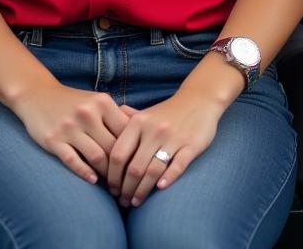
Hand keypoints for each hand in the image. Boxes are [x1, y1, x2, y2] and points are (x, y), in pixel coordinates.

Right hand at [13, 81, 129, 183]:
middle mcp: (87, 113)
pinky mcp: (54, 140)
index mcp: (102, 102)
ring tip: (113, 185)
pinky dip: (85, 172)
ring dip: (107, 174)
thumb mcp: (96, 101)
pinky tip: (93, 180)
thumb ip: (115, 115)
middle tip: (128, 181)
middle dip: (123, 167)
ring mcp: (70, 127)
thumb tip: (140, 136)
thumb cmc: (74, 102)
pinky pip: (73, 160)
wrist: (38, 95)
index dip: (135, 149)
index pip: (126, 130)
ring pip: (96, 156)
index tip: (139, 163)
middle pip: (113, 146)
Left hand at [107, 89, 223, 206]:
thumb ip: (125, 122)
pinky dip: (168, 179)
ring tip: (136, 202)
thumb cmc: (168, 112)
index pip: (118, 155)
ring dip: (142, 191)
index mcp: (139, 122)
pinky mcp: (191, 145)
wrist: (200, 99)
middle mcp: (154, 129)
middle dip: (126, 189)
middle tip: (123, 201)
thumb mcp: (145, 113)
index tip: (111, 189)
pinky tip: (160, 189)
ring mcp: (173, 138)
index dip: (112, 176)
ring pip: (153, 171)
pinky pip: (177, 165)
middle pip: (134, 168)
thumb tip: (102, 130)